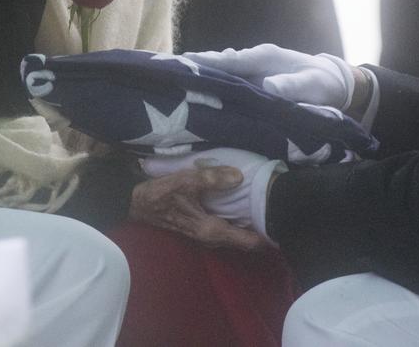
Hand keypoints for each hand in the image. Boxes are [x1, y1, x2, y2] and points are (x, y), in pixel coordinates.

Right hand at [130, 162, 269, 250]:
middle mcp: (210, 237)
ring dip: (248, 228)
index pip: (247, 241)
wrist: (136, 204)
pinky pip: (225, 229)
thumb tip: (239, 177)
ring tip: (265, 211)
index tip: (282, 224)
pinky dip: (236, 223)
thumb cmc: (160, 194)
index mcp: (210, 230)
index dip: (266, 236)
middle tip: (278, 214)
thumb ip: (212, 179)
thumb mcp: (186, 181)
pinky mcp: (199, 228)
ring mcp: (204, 234)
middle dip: (260, 231)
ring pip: (234, 236)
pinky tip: (241, 209)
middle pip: (243, 241)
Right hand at [183, 44, 356, 110]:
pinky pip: (227, 81)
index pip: (230, 61)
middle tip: (166, 70)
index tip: (184, 63)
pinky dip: (210, 83)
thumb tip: (267, 87)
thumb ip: (291, 86)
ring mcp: (251, 71)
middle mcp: (253, 61)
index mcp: (264, 57)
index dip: (207, 63)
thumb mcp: (312, 86)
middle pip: (218, 63)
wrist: (335, 83)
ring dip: (199, 75)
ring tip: (171, 80)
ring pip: (220, 72)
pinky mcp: (252, 81)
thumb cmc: (323, 84)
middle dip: (194, 66)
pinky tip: (194, 91)